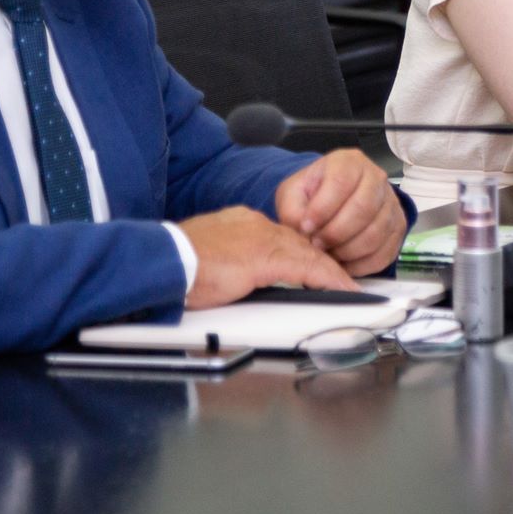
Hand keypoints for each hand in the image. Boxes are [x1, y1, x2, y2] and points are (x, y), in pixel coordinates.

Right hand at [174, 206, 359, 309]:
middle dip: (321, 262)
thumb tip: (237, 282)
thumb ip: (230, 265)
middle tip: (340, 278)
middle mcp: (255, 225)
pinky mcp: (266, 257)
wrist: (164, 261)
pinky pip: (308, 269)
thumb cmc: (176, 265)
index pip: (280, 238)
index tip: (312, 267)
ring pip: (309, 254)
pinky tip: (342, 289)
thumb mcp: (209, 261)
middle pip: (299, 244)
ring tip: (348, 287)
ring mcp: (262, 239)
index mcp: (240, 223)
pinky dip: (329, 280)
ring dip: (331, 273)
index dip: (299, 254)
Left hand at [274, 150, 407, 276]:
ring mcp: (391, 203)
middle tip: (317, 245)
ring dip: (347, 251)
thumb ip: (293, 209)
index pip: (341, 183)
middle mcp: (376, 178)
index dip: (322, 209)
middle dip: (335, 234)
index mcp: (349, 162)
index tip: (306, 227)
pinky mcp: (398, 228)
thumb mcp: (294, 193)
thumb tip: (305, 230)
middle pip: (363, 209)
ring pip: (375, 234)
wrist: (334, 201)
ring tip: (329, 254)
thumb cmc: (314, 194)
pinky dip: (362, 265)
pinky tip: (344, 263)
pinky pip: (385, 253)